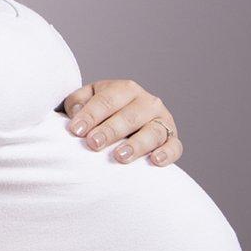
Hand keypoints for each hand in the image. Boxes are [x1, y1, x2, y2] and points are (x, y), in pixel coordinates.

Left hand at [56, 79, 181, 166]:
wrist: (121, 119)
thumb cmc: (100, 110)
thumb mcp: (86, 99)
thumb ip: (77, 102)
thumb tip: (76, 112)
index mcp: (124, 89)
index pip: (106, 101)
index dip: (90, 115)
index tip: (76, 130)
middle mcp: (147, 102)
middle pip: (129, 117)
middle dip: (110, 131)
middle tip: (93, 143)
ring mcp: (162, 120)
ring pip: (153, 132)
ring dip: (137, 144)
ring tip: (120, 156)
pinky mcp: (172, 138)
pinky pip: (174, 146)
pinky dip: (167, 154)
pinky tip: (155, 161)